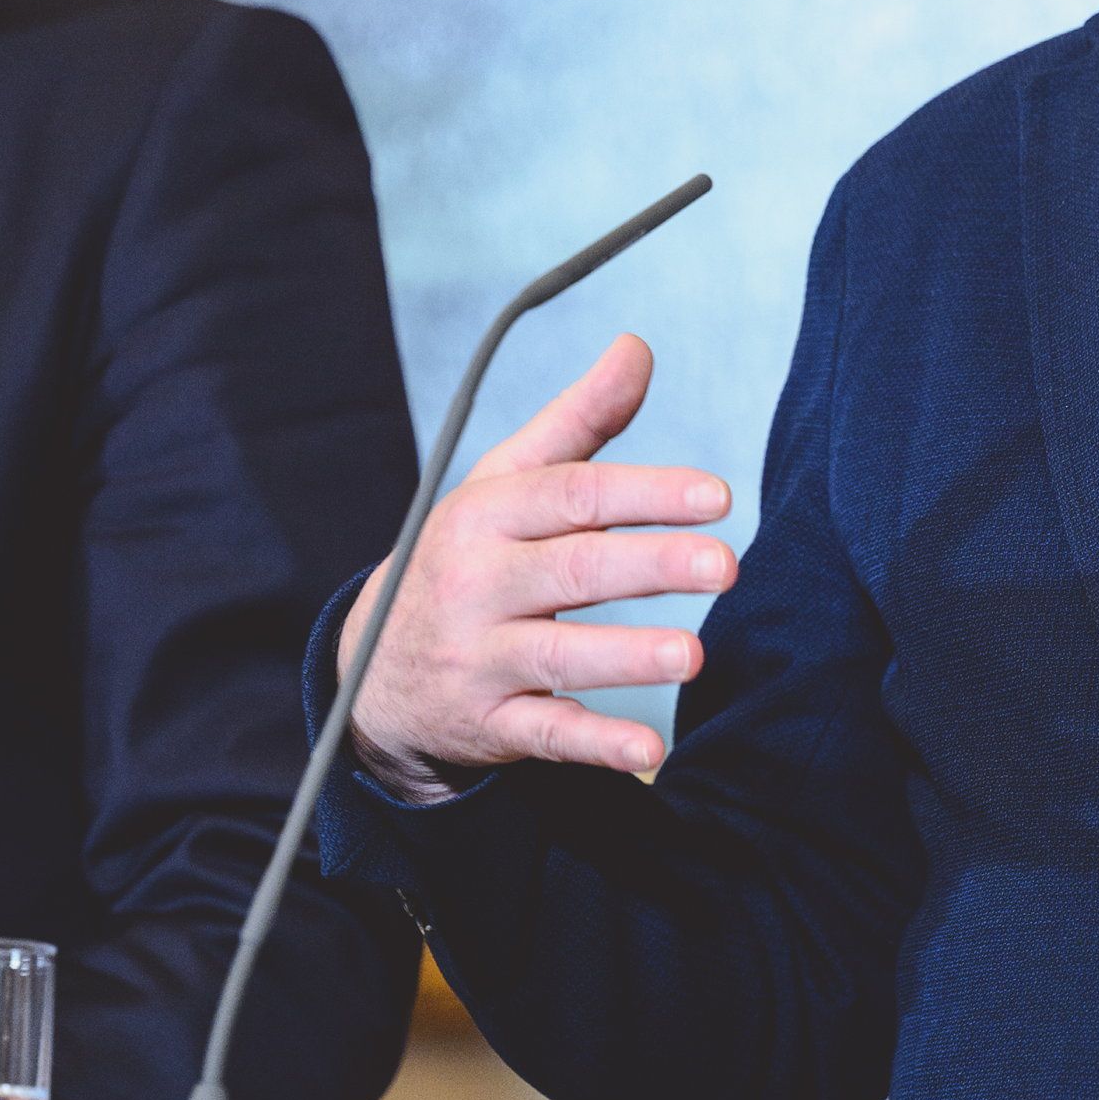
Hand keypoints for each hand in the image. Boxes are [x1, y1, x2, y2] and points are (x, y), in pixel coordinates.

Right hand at [340, 333, 733, 800]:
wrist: (374, 666)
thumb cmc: (467, 557)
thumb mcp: (506, 483)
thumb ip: (579, 421)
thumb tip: (637, 347)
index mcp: (487, 514)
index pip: (571, 495)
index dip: (644, 492)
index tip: (716, 496)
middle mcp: (478, 583)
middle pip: (573, 568)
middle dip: (650, 565)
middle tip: (725, 566)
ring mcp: (479, 657)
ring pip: (557, 654)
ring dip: (626, 658)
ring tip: (692, 655)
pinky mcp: (487, 724)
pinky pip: (544, 736)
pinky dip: (595, 744)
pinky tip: (649, 751)